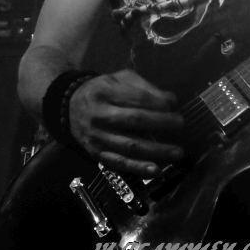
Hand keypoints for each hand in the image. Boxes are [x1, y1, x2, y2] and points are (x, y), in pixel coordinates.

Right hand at [68, 70, 184, 176]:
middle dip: (161, 123)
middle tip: (180, 124)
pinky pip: (119, 163)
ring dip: (156, 151)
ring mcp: (97, 137)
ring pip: (130, 146)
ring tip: (177, 152)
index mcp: (105, 91)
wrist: (69, 107)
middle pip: (134, 121)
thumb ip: (144, 87)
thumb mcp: (119, 79)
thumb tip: (171, 100)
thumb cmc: (102, 90)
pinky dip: (138, 168)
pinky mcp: (96, 153)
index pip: (136, 98)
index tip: (174, 105)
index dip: (158, 103)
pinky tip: (156, 170)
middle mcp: (99, 115)